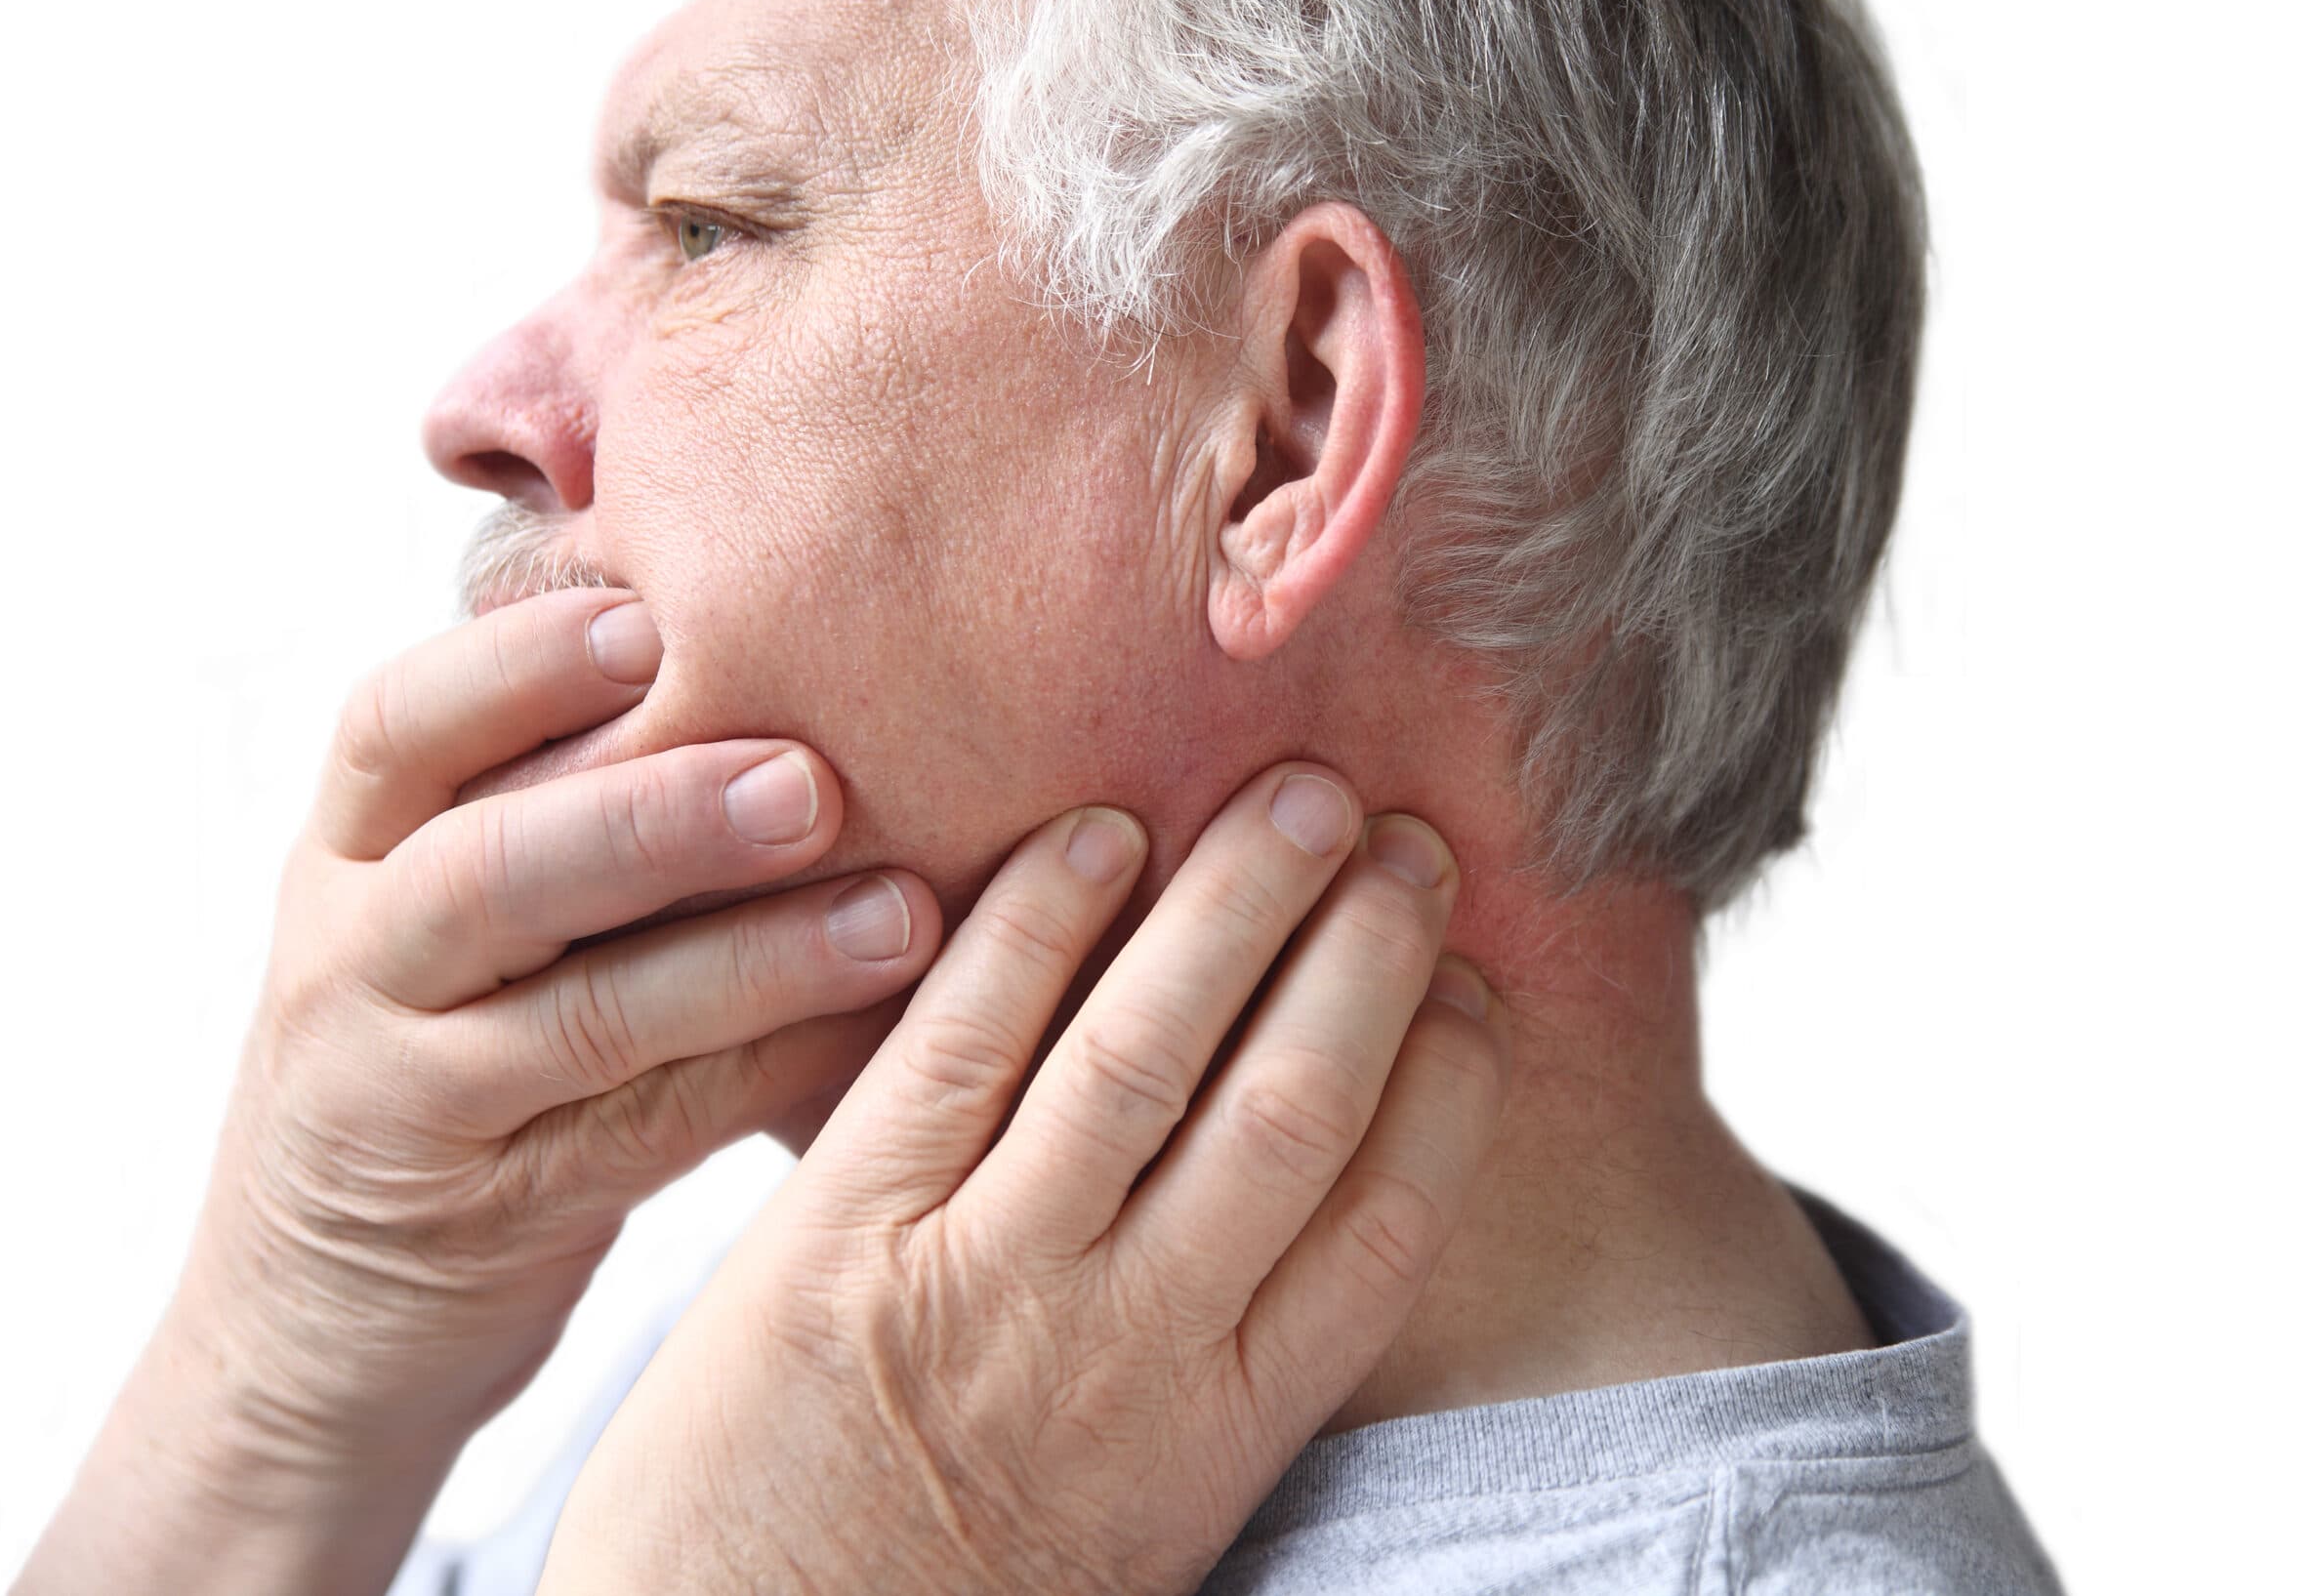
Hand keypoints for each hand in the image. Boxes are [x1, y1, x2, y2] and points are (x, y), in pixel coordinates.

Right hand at [20, 589, 941, 1593]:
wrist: (308, 1325)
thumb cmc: (436, 1053)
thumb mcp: (433, 915)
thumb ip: (543, 795)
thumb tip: (756, 631)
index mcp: (348, 854)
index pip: (396, 726)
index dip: (516, 664)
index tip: (650, 616)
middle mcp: (354, 964)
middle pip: (488, 868)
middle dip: (653, 814)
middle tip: (811, 778)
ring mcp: (405, 1102)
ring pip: (579, 1021)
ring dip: (748, 962)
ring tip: (898, 914)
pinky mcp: (483, 1221)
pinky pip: (640, 1140)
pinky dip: (763, 1082)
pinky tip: (875, 1036)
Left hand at [537, 763, 1510, 1595]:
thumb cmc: (951, 1589)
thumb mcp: (1143, 1512)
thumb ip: (1227, 1367)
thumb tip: (1314, 1204)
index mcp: (1222, 1428)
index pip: (1387, 1224)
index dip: (1448, 1083)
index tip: (1472, 987)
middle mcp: (1127, 1346)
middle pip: (1293, 1106)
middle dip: (1370, 954)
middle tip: (1408, 840)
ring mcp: (983, 1279)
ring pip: (1145, 1052)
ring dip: (1238, 904)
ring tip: (1298, 796)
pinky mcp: (842, 1231)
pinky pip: (960, 1043)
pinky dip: (1035, 925)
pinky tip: (1097, 835)